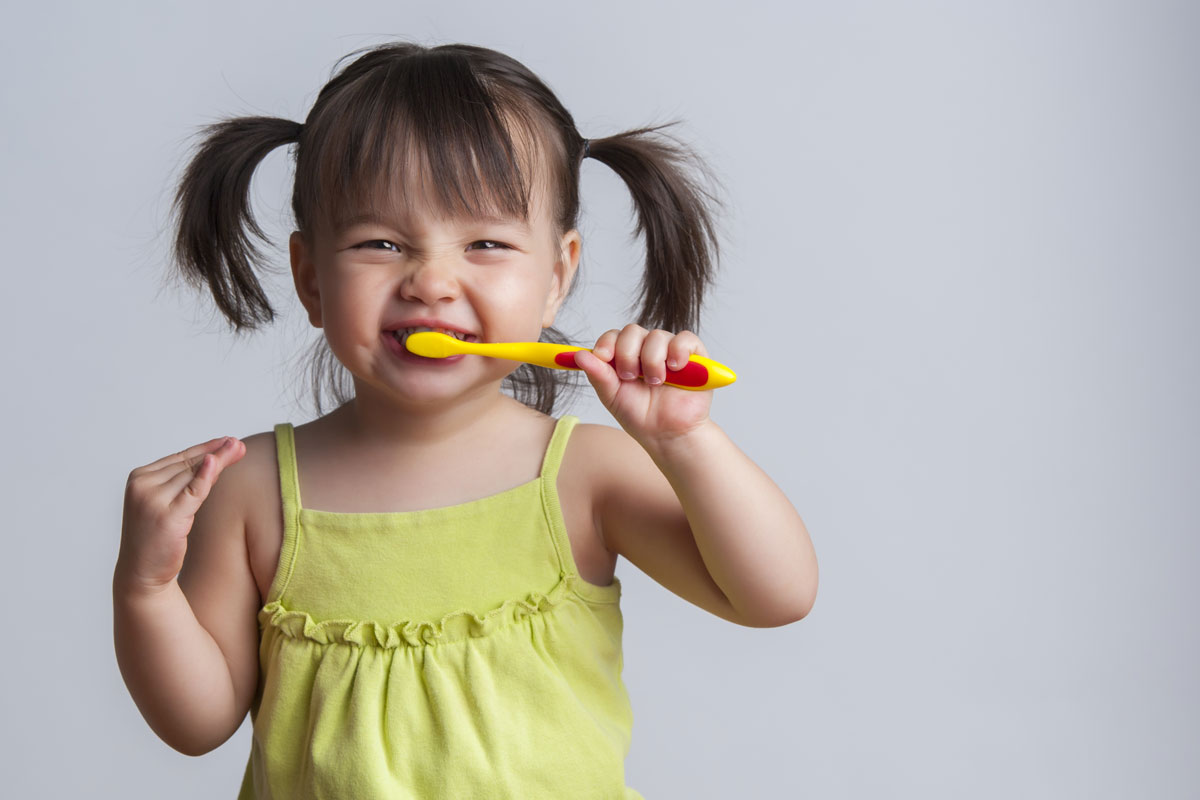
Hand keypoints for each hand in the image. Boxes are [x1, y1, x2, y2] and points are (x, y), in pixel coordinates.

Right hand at [116, 436, 245, 595]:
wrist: (141, 573)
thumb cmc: (157, 538)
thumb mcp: (169, 504)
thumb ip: (186, 482)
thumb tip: (215, 460)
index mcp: (139, 478)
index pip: (179, 458)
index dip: (205, 449)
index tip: (227, 441)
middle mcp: (142, 485)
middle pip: (187, 464)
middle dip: (216, 453)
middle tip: (239, 444)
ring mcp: (152, 500)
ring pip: (193, 475)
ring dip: (218, 461)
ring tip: (239, 449)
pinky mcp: (166, 516)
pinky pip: (192, 492)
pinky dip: (206, 477)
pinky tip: (217, 462)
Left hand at [574, 324, 713, 448]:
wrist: (667, 435)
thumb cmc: (640, 416)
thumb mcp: (612, 396)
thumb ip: (597, 375)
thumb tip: (578, 355)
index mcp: (625, 356)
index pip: (614, 336)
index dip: (607, 343)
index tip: (603, 357)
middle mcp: (647, 349)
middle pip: (632, 331)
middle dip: (627, 354)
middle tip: (630, 377)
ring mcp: (670, 351)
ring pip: (657, 336)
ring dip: (652, 360)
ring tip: (655, 383)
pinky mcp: (694, 356)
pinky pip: (685, 339)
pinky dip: (678, 350)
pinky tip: (674, 368)